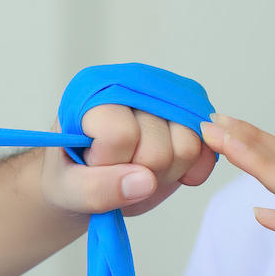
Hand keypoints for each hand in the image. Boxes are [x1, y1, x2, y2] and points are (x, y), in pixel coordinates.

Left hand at [40, 104, 216, 216]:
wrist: (84, 180)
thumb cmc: (70, 176)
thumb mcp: (66, 189)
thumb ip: (96, 189)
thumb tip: (145, 181)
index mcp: (94, 93)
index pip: (121, 133)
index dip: (110, 163)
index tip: (92, 165)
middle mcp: (134, 86)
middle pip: (159, 146)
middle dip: (138, 174)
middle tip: (116, 173)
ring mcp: (166, 100)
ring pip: (189, 146)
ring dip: (165, 173)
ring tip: (137, 171)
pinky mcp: (189, 117)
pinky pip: (208, 148)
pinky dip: (192, 170)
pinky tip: (167, 174)